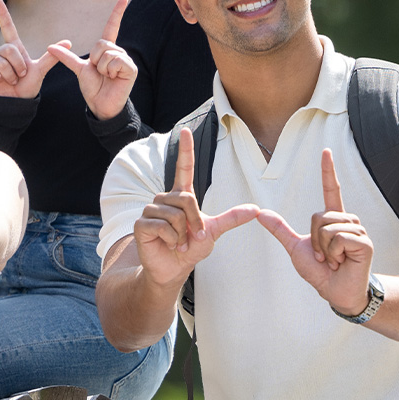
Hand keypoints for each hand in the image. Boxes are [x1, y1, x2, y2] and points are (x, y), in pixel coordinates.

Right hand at [0, 0, 67, 98]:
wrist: (15, 105)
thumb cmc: (26, 88)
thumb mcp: (40, 71)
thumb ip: (51, 57)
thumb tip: (69, 42)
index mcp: (15, 49)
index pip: (7, 27)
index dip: (2, 13)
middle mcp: (2, 52)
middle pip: (9, 48)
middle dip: (18, 65)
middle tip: (20, 76)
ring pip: (0, 58)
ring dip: (10, 73)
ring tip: (11, 81)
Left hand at [47, 0, 137, 119]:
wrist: (101, 106)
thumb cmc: (93, 89)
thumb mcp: (79, 70)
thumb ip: (67, 58)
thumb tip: (50, 46)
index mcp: (107, 50)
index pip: (112, 27)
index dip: (117, 13)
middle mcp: (118, 52)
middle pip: (101, 43)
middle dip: (94, 59)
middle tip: (99, 72)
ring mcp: (125, 60)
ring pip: (107, 53)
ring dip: (102, 67)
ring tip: (107, 77)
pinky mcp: (130, 69)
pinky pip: (115, 61)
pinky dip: (110, 71)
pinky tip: (114, 78)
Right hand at [134, 128, 259, 291]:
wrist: (172, 269)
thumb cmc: (190, 249)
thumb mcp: (214, 232)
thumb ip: (231, 219)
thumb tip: (256, 209)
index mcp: (181, 196)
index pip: (184, 168)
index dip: (185, 150)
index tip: (185, 130)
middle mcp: (165, 198)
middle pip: (187, 199)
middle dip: (195, 222)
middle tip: (192, 237)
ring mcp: (151, 210)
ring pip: (175, 215)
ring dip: (182, 234)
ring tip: (177, 242)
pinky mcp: (141, 224)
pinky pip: (162, 226)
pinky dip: (171, 239)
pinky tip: (168, 244)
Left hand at [257, 149, 373, 313]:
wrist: (336, 292)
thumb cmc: (320, 271)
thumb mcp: (295, 248)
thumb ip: (280, 229)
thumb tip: (260, 212)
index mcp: (332, 219)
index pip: (331, 189)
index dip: (328, 171)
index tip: (326, 151)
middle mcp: (347, 220)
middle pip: (319, 215)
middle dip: (314, 239)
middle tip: (323, 256)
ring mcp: (358, 230)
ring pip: (328, 227)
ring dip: (323, 248)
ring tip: (333, 260)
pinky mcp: (364, 242)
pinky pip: (337, 238)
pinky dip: (332, 253)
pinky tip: (341, 262)